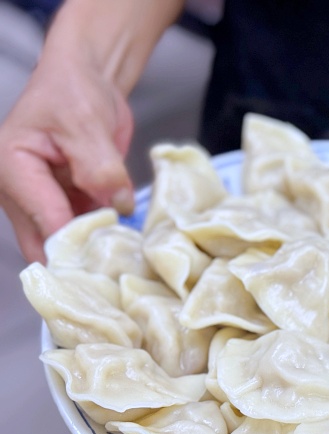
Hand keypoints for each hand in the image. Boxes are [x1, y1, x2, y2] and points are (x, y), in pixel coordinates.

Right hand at [0, 48, 134, 262]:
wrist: (87, 79)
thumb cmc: (73, 90)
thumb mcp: (86, 122)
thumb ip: (99, 166)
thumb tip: (118, 205)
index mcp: (11, 167)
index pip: (45, 218)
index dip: (78, 241)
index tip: (110, 256)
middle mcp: (20, 190)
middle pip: (46, 242)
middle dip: (81, 259)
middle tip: (119, 273)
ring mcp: (44, 199)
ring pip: (67, 242)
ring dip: (96, 250)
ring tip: (128, 260)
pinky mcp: (67, 202)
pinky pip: (86, 229)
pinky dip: (105, 237)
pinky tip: (130, 243)